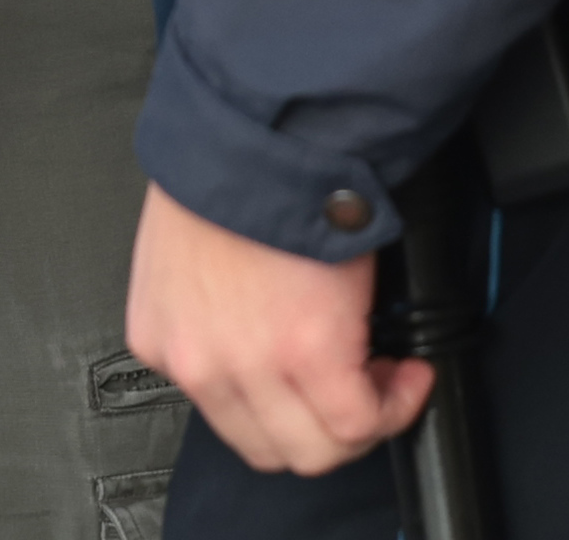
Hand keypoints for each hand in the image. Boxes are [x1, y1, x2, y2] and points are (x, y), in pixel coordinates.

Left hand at [125, 181, 432, 473]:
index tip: (315, 381)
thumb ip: (212, 304)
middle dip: (323, 426)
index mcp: (160, 333)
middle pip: (269, 445)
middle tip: (359, 386)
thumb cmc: (229, 161)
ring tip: (386, 376)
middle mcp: (196, 361)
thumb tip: (261, 326)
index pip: (224, 414)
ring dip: (363, 419)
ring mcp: (249, 365)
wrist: (260, 120)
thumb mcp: (189, 247)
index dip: (283, 404)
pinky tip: (408, 372)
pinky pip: (360, 419)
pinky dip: (396, 403)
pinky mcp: (308, 355)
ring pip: (316, 448)